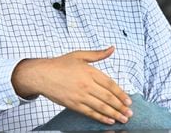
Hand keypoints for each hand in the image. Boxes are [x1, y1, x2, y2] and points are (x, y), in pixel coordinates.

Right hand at [12, 47, 132, 124]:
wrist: (41, 74)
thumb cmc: (59, 64)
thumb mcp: (79, 55)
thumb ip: (97, 54)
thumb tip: (112, 48)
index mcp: (89, 71)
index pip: (110, 84)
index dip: (121, 93)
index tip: (128, 100)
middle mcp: (86, 84)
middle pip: (107, 97)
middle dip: (120, 106)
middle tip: (129, 113)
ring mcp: (79, 95)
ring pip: (101, 107)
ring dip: (114, 114)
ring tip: (123, 119)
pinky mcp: (73, 104)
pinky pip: (90, 113)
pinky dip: (100, 118)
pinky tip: (109, 120)